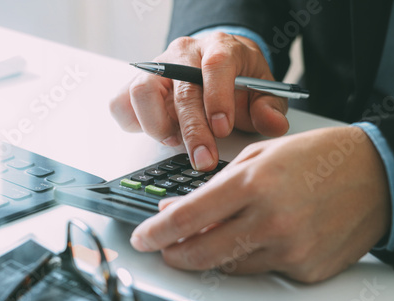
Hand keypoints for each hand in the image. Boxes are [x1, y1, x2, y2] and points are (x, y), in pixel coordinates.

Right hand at [110, 32, 287, 170]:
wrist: (215, 64)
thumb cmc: (237, 78)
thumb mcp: (262, 90)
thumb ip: (269, 108)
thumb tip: (273, 125)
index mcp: (219, 48)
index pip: (215, 65)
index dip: (217, 98)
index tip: (222, 129)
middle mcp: (183, 55)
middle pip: (181, 90)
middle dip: (192, 131)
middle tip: (203, 160)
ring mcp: (156, 68)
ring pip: (141, 92)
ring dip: (157, 126)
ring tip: (175, 141)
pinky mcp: (137, 84)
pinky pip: (120, 103)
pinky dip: (133, 123)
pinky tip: (157, 131)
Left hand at [129, 127, 390, 282]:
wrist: (374, 176)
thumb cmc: (317, 158)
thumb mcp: (259, 156)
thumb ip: (214, 186)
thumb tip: (177, 208)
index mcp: (254, 184)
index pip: (188, 217)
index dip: (156, 231)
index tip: (141, 238)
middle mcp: (270, 220)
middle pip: (200, 253)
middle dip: (173, 254)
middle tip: (163, 249)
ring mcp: (289, 250)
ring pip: (228, 266)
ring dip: (207, 255)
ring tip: (202, 239)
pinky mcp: (305, 269)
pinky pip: (260, 270)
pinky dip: (246, 257)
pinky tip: (251, 238)